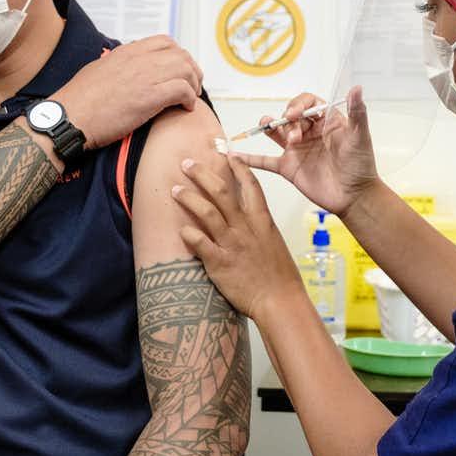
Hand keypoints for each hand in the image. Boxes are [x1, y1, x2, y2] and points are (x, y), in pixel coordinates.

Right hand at [53, 35, 201, 148]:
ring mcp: (145, 77)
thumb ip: (118, 66)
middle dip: (192, 70)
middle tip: (192, 86)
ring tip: (190, 98)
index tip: (180, 71)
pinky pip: (183, 90)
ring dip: (193, 84)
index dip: (179, 55)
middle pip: (181, 55)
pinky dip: (189, 99)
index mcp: (126, 52)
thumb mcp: (98, 70)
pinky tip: (185, 108)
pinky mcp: (149, 98)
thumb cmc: (79, 101)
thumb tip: (128, 71)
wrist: (68, 117)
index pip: (165, 42)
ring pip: (186, 70)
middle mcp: (138, 60)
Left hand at [173, 154, 304, 321]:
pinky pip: (199, 243)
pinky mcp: (219, 263)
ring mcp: (231, 244)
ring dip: (189, 197)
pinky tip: (180, 230)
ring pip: (206, 212)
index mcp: (262, 221)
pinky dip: (188, 234)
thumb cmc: (280, 276)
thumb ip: (259, 228)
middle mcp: (245, 228)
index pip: (250, 186)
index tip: (227, 154)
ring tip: (175, 189)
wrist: (280, 301)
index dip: (238, 167)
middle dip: (202, 174)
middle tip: (187, 163)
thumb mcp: (274, 243)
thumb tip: (248, 218)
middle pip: (221, 192)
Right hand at [238, 86, 378, 216]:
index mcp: (325, 121)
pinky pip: (266, 161)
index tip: (295, 114)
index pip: (307, 103)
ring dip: (269, 127)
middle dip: (288, 122)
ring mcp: (297, 150)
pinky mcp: (289, 168)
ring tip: (266, 127)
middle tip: (293, 137)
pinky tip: (236, 156)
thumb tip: (357, 88)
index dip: (299, 104)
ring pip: (276, 133)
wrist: (354, 196)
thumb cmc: (361, 166)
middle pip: (290, 117)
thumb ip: (357, 112)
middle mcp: (309, 133)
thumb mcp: (360, 136)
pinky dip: (251, 158)